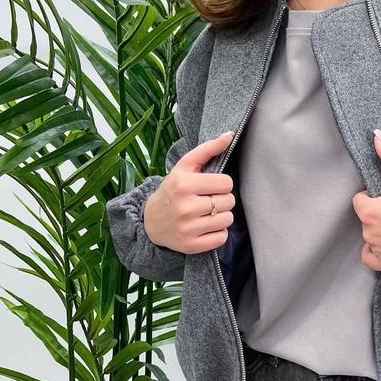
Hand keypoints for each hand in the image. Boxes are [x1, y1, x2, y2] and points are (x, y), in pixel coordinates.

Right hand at [144, 131, 235, 254]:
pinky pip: (221, 238)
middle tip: (209, 200)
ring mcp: (187, 228)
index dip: (222, 184)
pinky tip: (206, 227)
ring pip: (227, 220)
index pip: (226, 183)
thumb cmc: (173, 190)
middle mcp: (185, 207)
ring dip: (222, 216)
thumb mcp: (185, 167)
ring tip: (208, 213)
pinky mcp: (190, 245)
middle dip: (223, 200)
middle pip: (229, 202)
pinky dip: (218, 233)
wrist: (150, 221)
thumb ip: (208, 150)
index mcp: (184, 184)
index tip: (212, 186)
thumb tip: (230, 135)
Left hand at [352, 129, 380, 272]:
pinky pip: (370, 258)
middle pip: (365, 219)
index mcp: (371, 211)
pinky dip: (375, 252)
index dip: (372, 197)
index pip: (359, 201)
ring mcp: (378, 250)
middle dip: (377, 214)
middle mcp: (370, 233)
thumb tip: (375, 135)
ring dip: (379, 231)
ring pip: (369, 237)